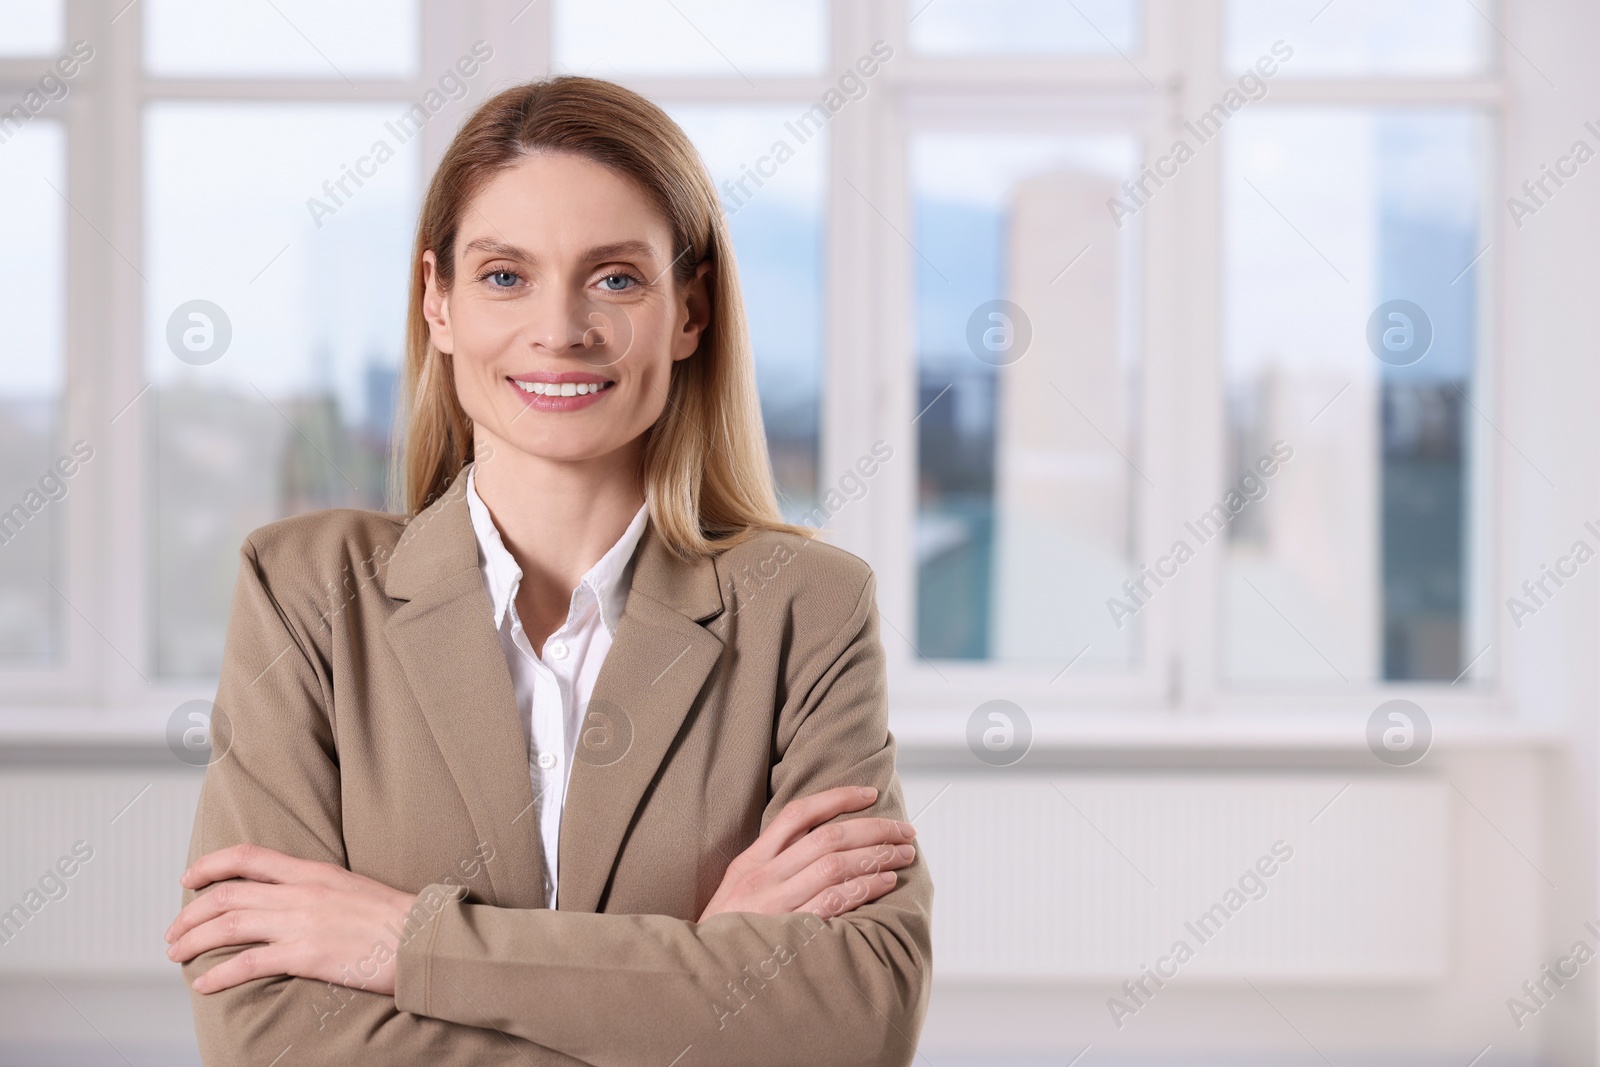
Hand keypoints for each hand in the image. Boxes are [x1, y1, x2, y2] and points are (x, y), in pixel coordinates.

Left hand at [165, 845, 418, 995]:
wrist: (424, 938)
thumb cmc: (395, 919)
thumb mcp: (352, 889)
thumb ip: (316, 890)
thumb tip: (287, 902)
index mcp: (313, 872)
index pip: (248, 857)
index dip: (209, 866)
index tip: (187, 879)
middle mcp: (302, 892)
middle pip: (227, 895)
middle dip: (189, 914)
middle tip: (174, 933)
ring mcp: (303, 922)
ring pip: (228, 926)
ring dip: (193, 941)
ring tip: (178, 956)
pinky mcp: (308, 954)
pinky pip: (248, 963)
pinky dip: (219, 974)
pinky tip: (205, 984)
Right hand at [698, 785, 916, 922]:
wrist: (704, 976)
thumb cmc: (728, 933)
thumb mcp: (739, 890)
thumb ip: (772, 866)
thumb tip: (822, 844)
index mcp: (752, 861)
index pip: (799, 814)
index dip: (838, 798)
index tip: (870, 794)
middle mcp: (763, 876)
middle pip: (828, 837)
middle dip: (873, 829)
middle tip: (905, 831)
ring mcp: (776, 904)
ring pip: (835, 865)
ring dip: (877, 856)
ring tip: (903, 855)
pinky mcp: (789, 932)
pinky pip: (834, 901)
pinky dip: (864, 888)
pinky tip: (885, 883)